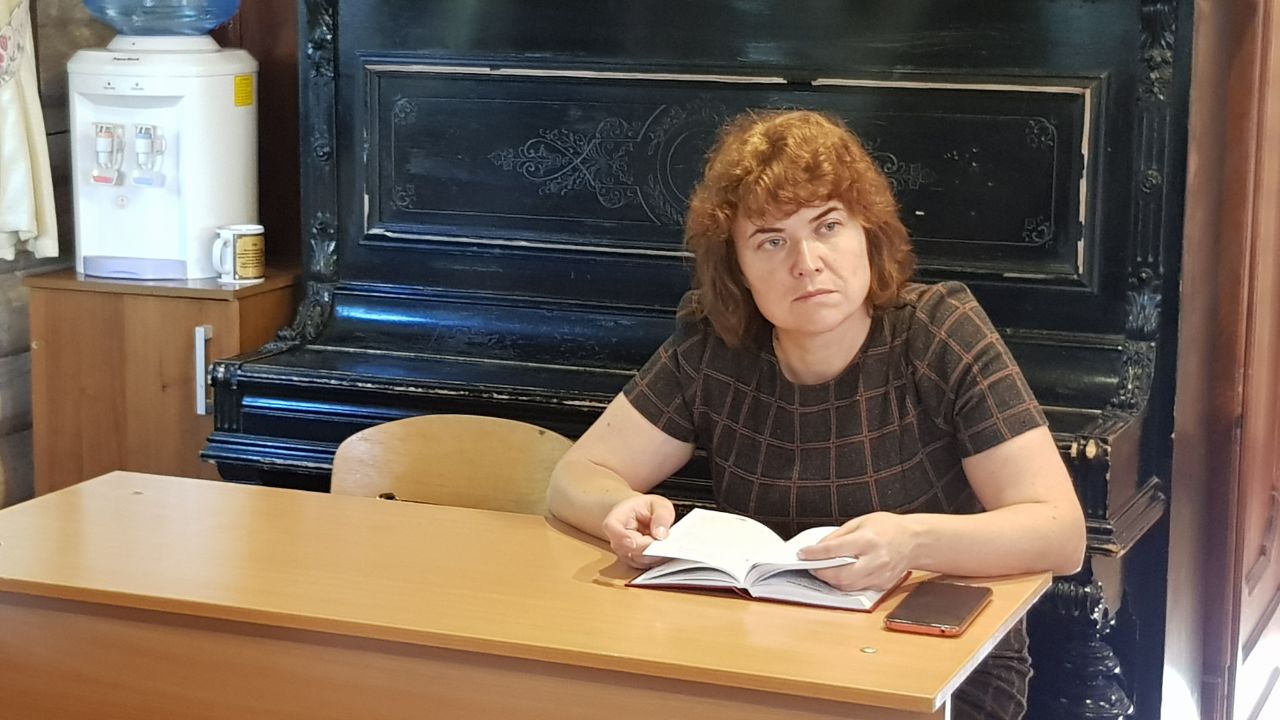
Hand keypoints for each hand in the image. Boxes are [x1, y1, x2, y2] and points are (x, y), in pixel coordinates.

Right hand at [602, 494, 675, 568]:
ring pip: (637, 560)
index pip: (611, 527)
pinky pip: (645, 565)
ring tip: (665, 542)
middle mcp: (616, 538)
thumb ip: (661, 517)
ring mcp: (623, 552)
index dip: (620, 537)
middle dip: (648, 547)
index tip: (633, 542)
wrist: (643, 516)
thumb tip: (660, 534)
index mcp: (617, 517)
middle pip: (627, 549)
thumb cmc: (648, 509)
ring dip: (654, 555)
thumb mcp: (660, 505)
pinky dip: (656, 560)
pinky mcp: (633, 562)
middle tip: (664, 540)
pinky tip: (663, 550)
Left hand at [796, 512, 915, 590]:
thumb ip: (838, 536)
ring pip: (848, 586)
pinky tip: (840, 575)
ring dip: (831, 581)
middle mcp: (876, 560)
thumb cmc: (889, 528)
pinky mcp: (882, 585)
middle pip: (841, 575)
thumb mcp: (860, 522)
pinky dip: (846, 583)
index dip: (815, 554)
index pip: (835, 550)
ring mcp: (880, 575)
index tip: (803, 554)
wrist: (915, 540)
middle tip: (810, 566)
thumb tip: (819, 548)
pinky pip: (858, 588)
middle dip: (821, 573)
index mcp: (869, 540)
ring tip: (823, 571)